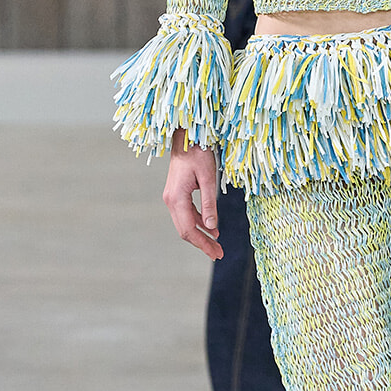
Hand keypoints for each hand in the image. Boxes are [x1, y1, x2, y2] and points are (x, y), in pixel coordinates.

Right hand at [162, 132, 222, 259]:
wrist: (187, 136)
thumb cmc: (198, 152)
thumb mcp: (208, 178)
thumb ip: (210, 204)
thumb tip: (213, 228)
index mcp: (176, 198)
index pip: (189, 230)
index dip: (203, 244)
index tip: (217, 253)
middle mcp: (170, 200)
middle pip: (185, 230)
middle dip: (202, 243)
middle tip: (219, 254)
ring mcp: (172, 197)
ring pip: (185, 223)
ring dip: (201, 235)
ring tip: (216, 245)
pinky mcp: (177, 193)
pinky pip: (187, 214)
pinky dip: (199, 223)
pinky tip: (210, 228)